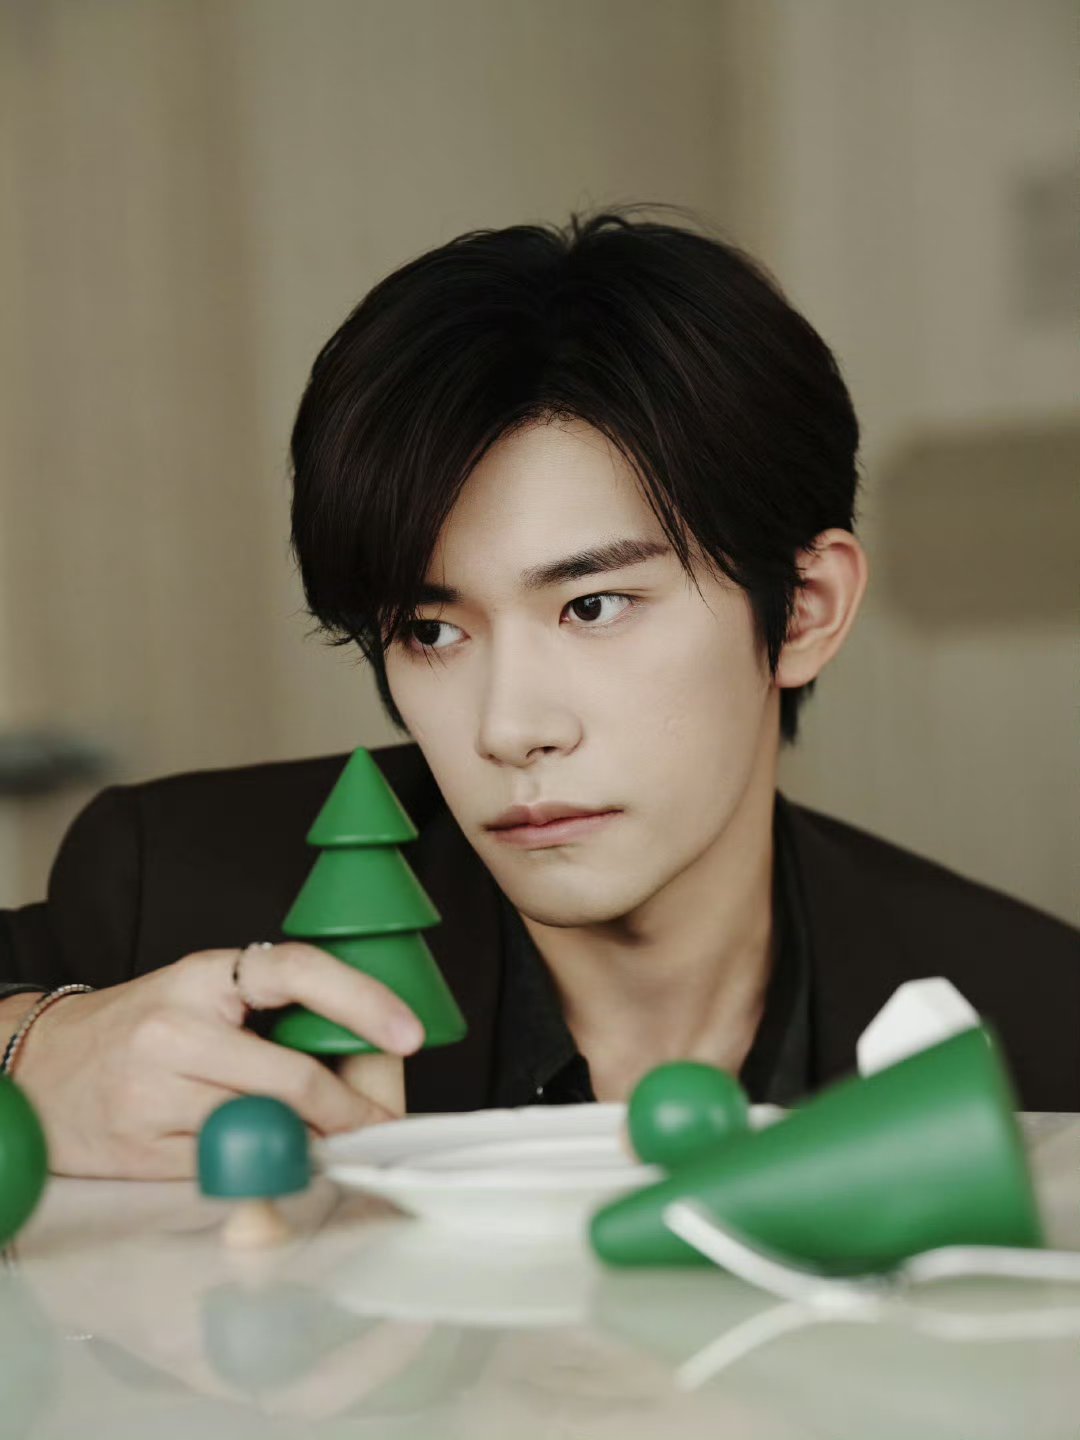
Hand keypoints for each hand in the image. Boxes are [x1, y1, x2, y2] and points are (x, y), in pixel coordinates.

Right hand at [12, 943, 424, 1178]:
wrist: (40, 1068)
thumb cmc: (141, 1027)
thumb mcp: (203, 996)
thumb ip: (273, 1015)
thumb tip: (367, 1054)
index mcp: (203, 976)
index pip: (296, 970)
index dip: (361, 999)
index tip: (408, 1031)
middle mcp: (176, 1028)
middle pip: (292, 1076)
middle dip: (350, 1110)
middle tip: (378, 1124)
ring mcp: (154, 1092)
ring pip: (263, 1128)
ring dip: (311, 1143)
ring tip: (330, 1142)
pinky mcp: (140, 1148)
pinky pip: (225, 1166)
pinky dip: (262, 1167)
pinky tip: (273, 1160)